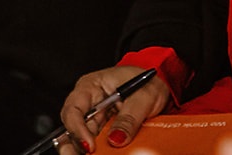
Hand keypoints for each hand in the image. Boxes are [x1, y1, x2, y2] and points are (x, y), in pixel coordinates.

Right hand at [56, 65, 170, 152]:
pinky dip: (99, 153)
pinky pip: (96, 147)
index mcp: (91, 87)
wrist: (158, 91)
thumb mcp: (145, 95)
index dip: (77, 128)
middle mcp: (89, 105)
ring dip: (88, 151)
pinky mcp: (102, 134)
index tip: (89, 145)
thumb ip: (130, 116)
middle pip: (72, 129)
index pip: (73, 108)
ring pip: (82, 141)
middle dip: (77, 146)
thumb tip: (116, 139)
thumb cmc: (147, 83)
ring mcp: (95, 121)